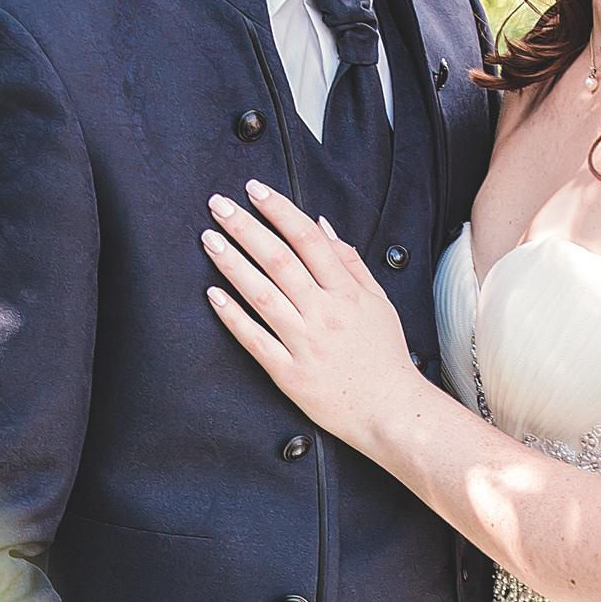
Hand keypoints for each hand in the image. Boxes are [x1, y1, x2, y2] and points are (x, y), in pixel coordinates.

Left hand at [202, 181, 421, 450]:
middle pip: (279, 260)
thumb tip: (321, 223)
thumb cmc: (385, 357)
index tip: (254, 190)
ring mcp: (305, 344)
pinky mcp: (289, 374)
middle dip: (246, 227)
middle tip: (218, 204)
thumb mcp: (379, 302)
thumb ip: (350, 262)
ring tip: (209, 238)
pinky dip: (232, 316)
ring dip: (232, 263)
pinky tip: (213, 294)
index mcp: (348, 293)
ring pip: (262, 294)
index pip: (308, 239)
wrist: (391, 411)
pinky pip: (255, 340)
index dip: (279, 210)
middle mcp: (325, 313)